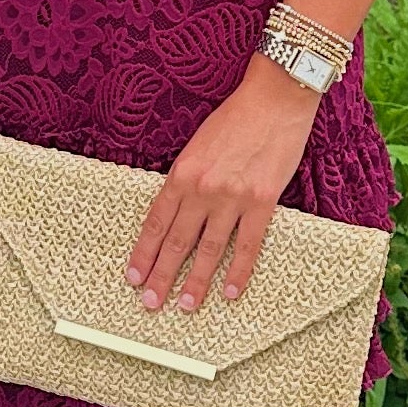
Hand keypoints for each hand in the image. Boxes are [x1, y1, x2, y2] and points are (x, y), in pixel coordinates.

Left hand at [127, 64, 319, 313]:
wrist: (274, 100)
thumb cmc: (235, 119)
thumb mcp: (197, 146)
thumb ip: (186, 179)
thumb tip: (177, 214)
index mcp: (182, 173)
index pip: (156, 223)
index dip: (143, 253)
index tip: (133, 276)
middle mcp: (203, 189)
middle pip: (177, 242)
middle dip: (161, 276)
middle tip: (150, 303)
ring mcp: (233, 197)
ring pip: (209, 250)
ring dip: (196, 281)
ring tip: (186, 306)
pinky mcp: (262, 201)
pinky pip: (248, 245)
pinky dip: (238, 271)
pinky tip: (229, 292)